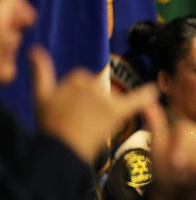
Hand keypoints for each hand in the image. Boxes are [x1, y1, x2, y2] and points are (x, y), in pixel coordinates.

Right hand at [29, 45, 158, 163]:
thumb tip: (35, 49)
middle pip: (99, 89)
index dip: (78, 98)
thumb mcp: (40, 96)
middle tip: (80, 122)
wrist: (61, 150)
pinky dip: (146, 95)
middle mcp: (91, 85)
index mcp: (76, 79)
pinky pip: (135, 99)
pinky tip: (155, 90)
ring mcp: (104, 98)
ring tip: (90, 126)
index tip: (71, 111)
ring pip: (112, 98)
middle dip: (92, 104)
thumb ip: (40, 72)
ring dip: (105, 109)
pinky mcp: (116, 112)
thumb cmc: (51, 125)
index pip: (84, 81)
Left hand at [141, 103, 195, 199]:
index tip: (174, 163)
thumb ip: (155, 124)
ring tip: (187, 177)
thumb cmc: (163, 167)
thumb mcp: (157, 146)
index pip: (185, 130)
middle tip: (179, 173)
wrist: (171, 189)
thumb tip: (146, 102)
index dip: (180, 147)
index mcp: (184, 127)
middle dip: (188, 158)